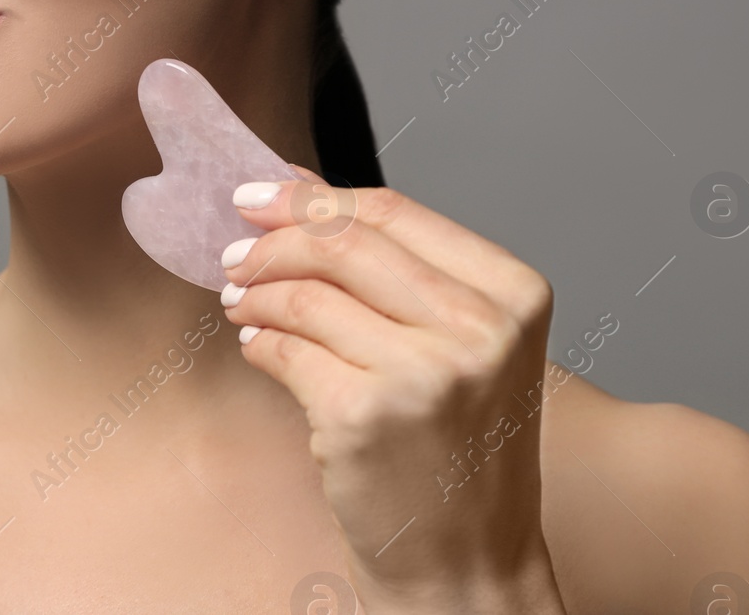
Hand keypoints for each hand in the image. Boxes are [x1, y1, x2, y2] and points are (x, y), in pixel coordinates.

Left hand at [219, 168, 566, 613]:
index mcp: (514, 293)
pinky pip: (285, 351)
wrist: (467, 564)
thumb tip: (297, 184)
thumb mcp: (458, 343)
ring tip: (240, 302)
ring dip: (256, 293)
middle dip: (273, 239)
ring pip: (307, 295)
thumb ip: (389, 263)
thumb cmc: (457, 449)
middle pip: (345, 243)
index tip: (260, 194)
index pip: (395, 212)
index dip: (314, 196)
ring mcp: (424, 374)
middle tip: (234, 250)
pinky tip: (257, 347)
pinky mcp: (365, 416)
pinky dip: (259, 343)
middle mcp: (479, 329)